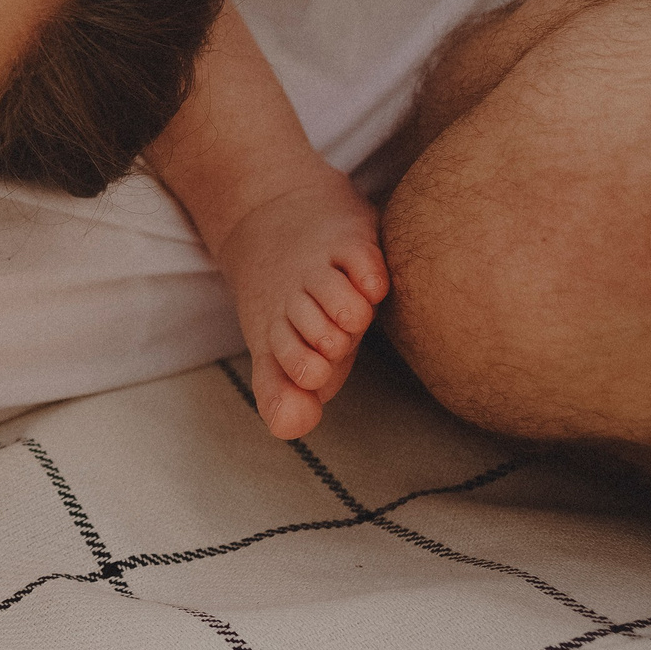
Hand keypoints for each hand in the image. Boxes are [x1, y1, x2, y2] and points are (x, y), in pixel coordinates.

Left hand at [212, 173, 389, 441]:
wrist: (278, 220)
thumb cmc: (290, 306)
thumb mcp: (278, 352)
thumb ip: (281, 393)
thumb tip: (287, 429)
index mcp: (282, 335)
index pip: (295, 365)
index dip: (305, 370)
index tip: (315, 370)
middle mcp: (299, 302)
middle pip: (318, 335)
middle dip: (328, 342)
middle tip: (333, 337)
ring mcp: (323, 270)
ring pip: (337, 298)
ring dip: (348, 312)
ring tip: (353, 315)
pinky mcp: (350, 240)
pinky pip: (361, 258)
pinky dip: (367, 273)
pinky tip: (372, 284)